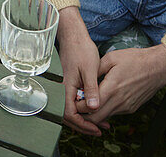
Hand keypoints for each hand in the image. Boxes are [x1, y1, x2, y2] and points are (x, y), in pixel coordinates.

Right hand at [56, 7, 105, 135]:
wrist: (73, 37)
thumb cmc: (81, 50)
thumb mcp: (89, 69)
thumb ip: (91, 88)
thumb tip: (94, 107)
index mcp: (67, 87)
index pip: (70, 113)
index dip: (82, 124)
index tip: (95, 128)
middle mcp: (64, 89)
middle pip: (69, 115)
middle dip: (84, 125)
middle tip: (100, 129)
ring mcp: (67, 87)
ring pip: (72, 109)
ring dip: (85, 118)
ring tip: (101, 123)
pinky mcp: (71, 84)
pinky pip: (75, 102)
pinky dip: (84, 109)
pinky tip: (95, 108)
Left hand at [83, 44, 165, 127]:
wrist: (158, 67)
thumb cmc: (135, 60)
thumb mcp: (111, 59)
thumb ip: (95, 71)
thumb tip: (83, 80)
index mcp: (111, 88)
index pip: (89, 107)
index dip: (78, 106)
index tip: (73, 98)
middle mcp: (119, 101)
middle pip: (95, 118)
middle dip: (84, 114)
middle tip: (78, 103)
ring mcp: (126, 107)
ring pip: (105, 116)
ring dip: (95, 112)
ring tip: (88, 100)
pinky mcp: (132, 108)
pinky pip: (114, 113)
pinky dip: (106, 109)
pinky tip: (102, 99)